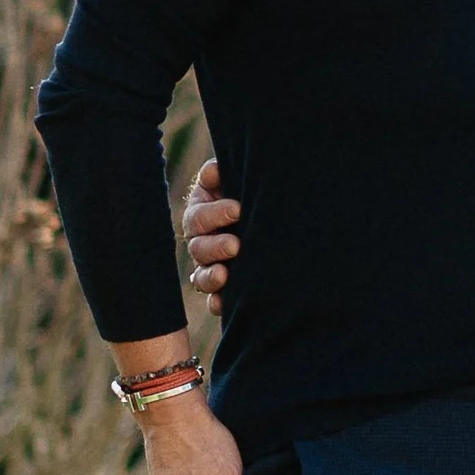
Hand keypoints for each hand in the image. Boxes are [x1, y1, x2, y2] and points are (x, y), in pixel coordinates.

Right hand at [184, 156, 238, 300]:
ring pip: (201, 276)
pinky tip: (224, 303)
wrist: (277, 215)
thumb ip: (222, 174)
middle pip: (198, 248)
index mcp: (202, 212)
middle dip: (216, 246)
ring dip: (211, 277)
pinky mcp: (223, 289)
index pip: (199, 216)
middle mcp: (202, 241)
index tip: (239, 209)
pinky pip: (213, 300)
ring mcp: (211, 266)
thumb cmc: (252, 192)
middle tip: (236, 245)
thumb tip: (214, 171)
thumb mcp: (239, 178)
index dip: (215, 213)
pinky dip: (217, 303)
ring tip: (226, 275)